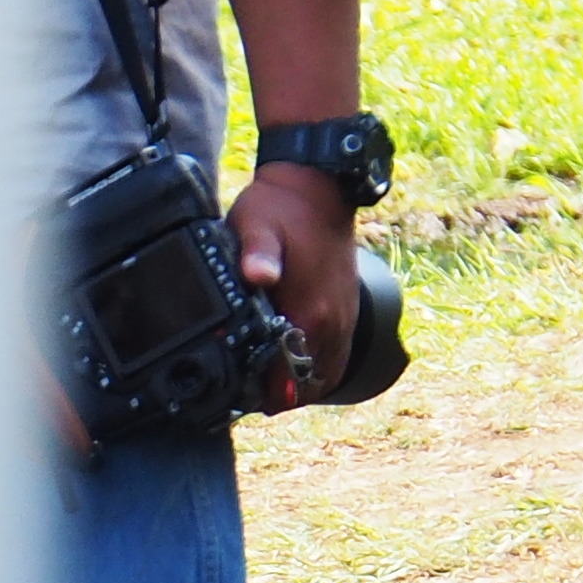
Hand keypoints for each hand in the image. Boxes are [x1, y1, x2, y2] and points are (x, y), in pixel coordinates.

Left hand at [228, 161, 360, 382]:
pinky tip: (289, 361)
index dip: (260, 395)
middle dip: (276, 395)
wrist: (320, 186)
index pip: (288, 380)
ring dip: (297, 383)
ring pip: (325, 376)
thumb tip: (257, 275)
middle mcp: (332, 324)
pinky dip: (315, 368)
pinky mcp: (348, 311)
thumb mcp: (255, 226)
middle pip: (307, 387)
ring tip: (263, 378)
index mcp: (310, 312)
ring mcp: (345, 319)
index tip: (235, 395)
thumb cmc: (281, 209)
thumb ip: (255, 254)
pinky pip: (337, 358)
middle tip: (243, 389)